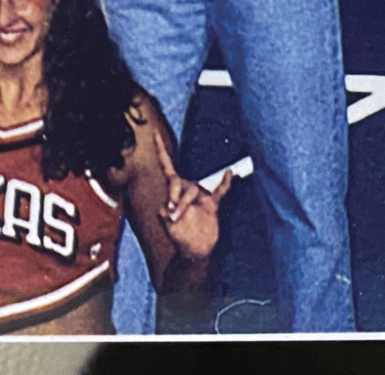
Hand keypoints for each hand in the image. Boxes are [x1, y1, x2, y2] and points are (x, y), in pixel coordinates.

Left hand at [157, 129, 229, 261]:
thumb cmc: (178, 237)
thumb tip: (169, 206)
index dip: (161, 150)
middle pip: (180, 183)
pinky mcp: (212, 204)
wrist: (194, 250)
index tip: (155, 133)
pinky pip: (219, 190)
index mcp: (172, 191)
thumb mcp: (167, 224)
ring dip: (186, 202)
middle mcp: (186, 189)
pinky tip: (229, 173)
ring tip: (178, 217)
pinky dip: (224, 182)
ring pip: (195, 189)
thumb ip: (167, 213)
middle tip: (172, 214)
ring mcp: (200, 196)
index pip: (166, 166)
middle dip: (175, 197)